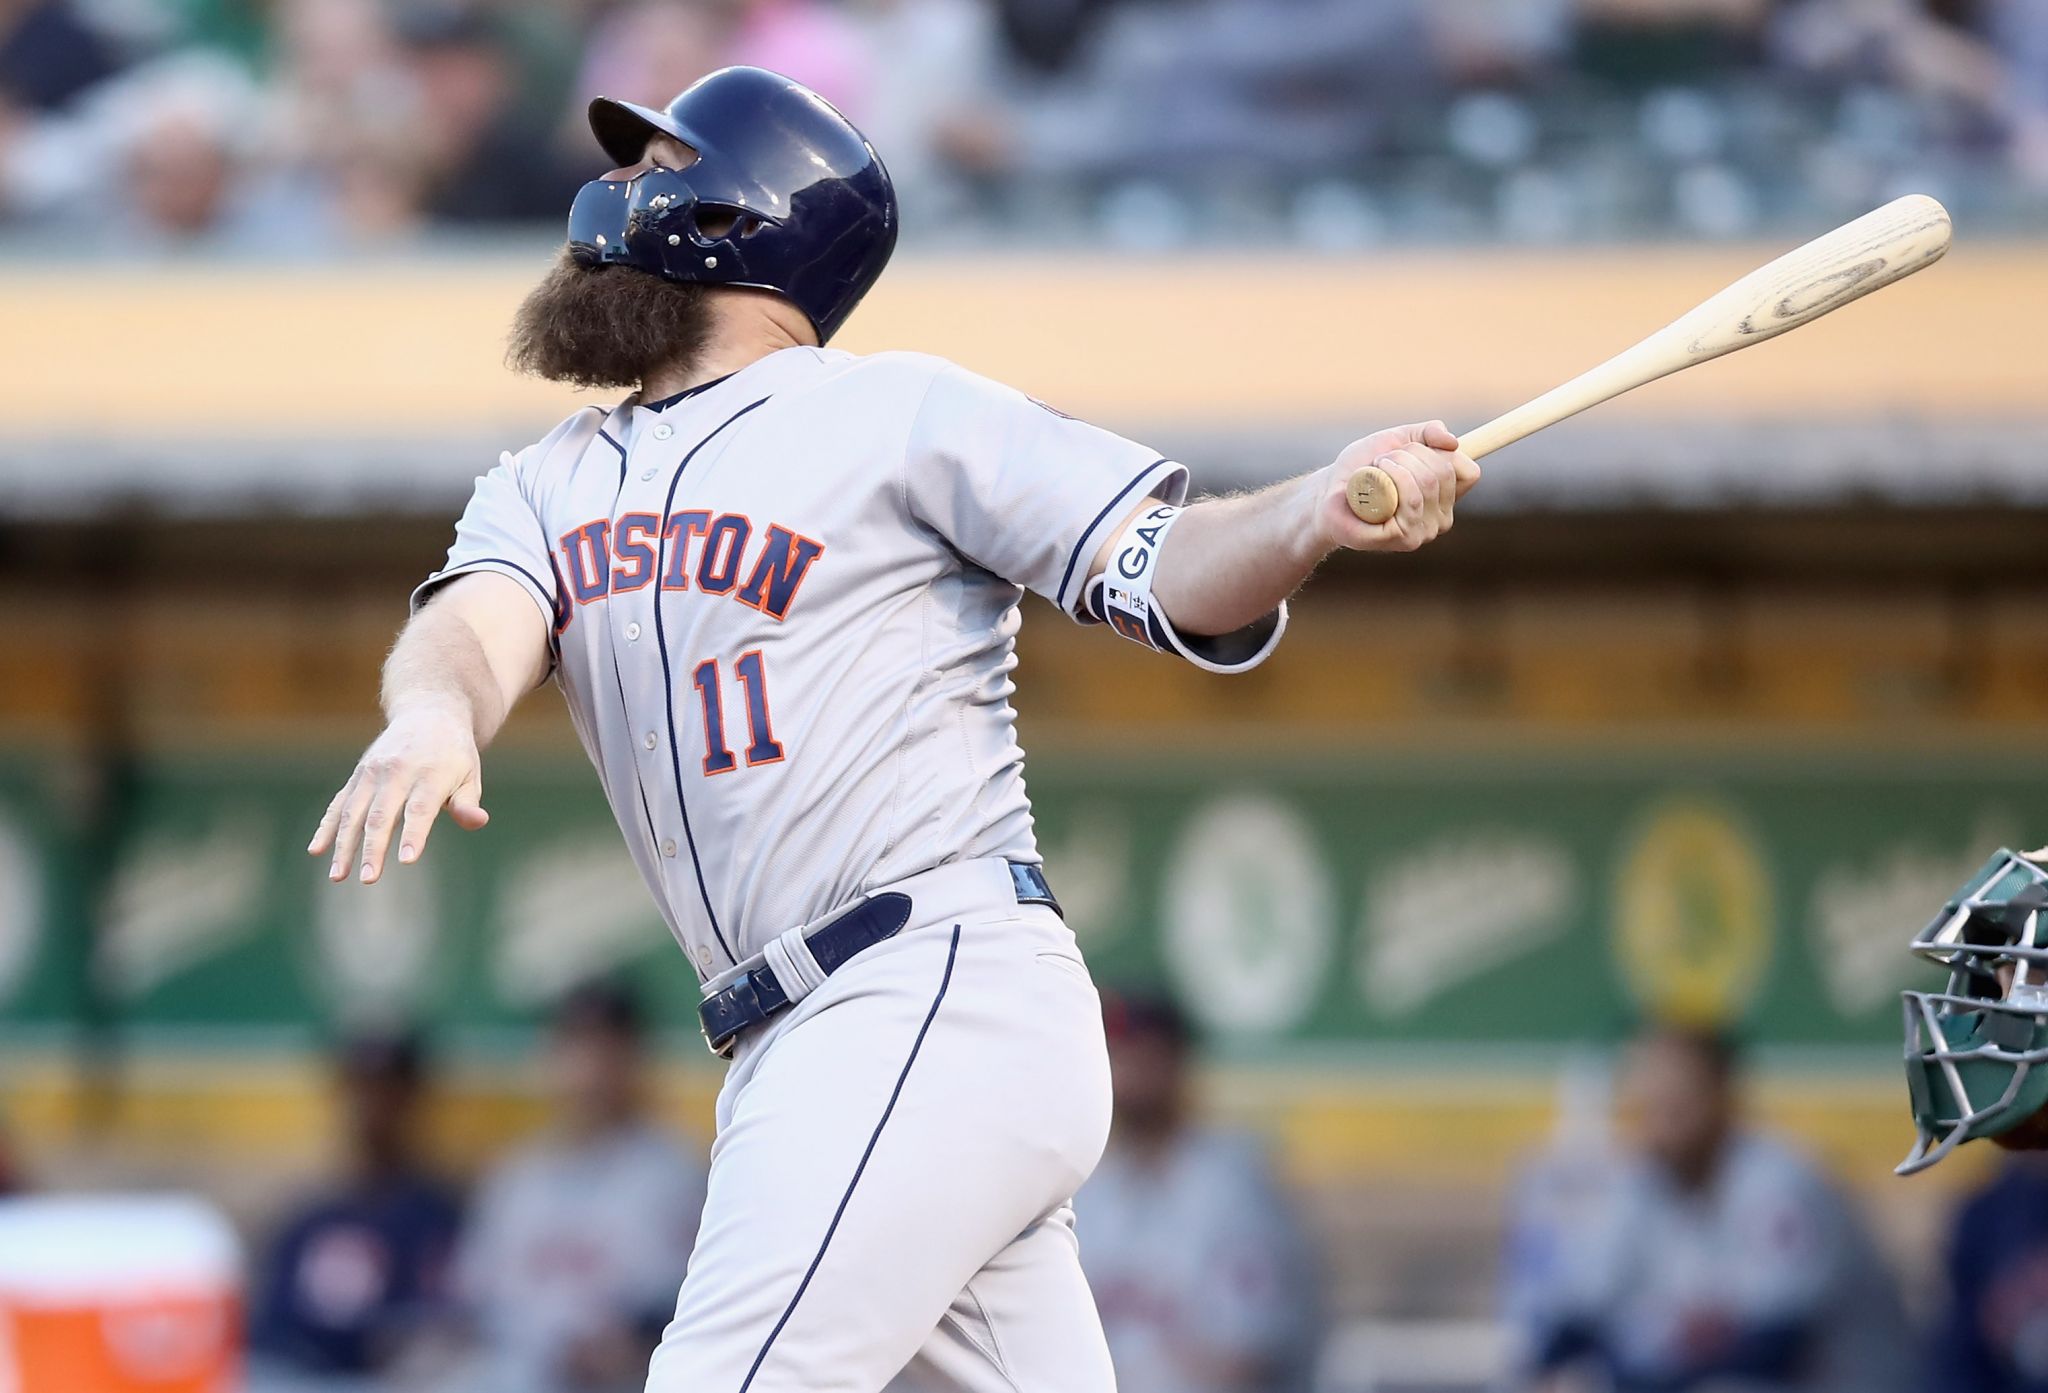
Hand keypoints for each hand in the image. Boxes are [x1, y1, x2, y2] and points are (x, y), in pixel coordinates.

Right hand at [308, 701, 488, 883]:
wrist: (428, 714)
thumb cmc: (454, 755)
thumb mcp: (469, 775)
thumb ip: (468, 802)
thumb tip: (478, 822)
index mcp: (430, 774)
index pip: (419, 809)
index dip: (413, 834)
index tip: (407, 860)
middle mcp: (397, 772)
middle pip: (381, 814)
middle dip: (373, 848)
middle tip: (368, 879)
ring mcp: (372, 773)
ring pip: (353, 812)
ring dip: (343, 845)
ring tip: (338, 876)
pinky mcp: (358, 776)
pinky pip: (338, 803)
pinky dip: (326, 827)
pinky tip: (316, 850)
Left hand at [1310, 421, 1479, 553]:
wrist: (1328, 491)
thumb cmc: (1363, 468)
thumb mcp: (1398, 439)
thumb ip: (1429, 433)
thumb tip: (1453, 442)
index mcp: (1447, 498)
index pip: (1469, 472)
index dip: (1441, 452)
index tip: (1410, 450)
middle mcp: (1441, 519)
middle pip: (1444, 472)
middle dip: (1409, 453)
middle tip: (1382, 459)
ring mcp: (1423, 532)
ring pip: (1428, 483)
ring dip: (1397, 463)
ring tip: (1376, 468)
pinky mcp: (1402, 539)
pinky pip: (1411, 500)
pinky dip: (1391, 478)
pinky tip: (1373, 481)